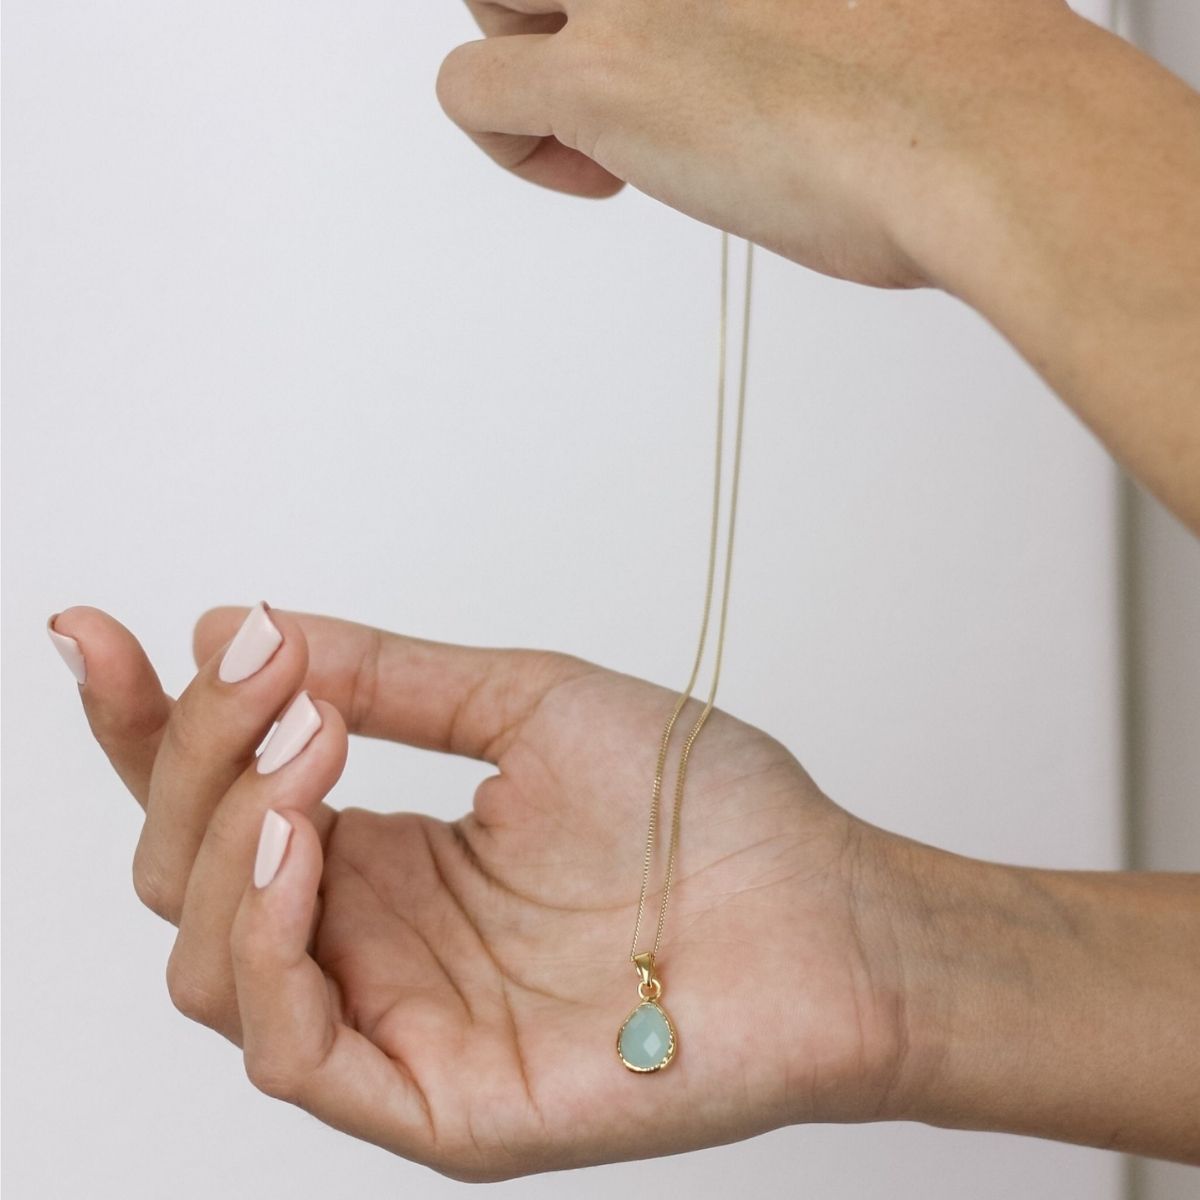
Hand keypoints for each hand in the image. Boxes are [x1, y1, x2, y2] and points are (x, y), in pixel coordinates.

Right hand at [53, 602, 910, 1179]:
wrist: (823, 905)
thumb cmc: (697, 803)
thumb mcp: (526, 703)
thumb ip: (389, 675)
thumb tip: (240, 624)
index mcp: (387, 852)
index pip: (221, 799)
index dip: (142, 723)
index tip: (97, 630)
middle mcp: (373, 938)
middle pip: (188, 873)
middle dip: (191, 760)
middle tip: (266, 675)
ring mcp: (397, 1022)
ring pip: (211, 959)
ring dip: (227, 836)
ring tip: (307, 748)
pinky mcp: (434, 1102)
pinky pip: (289, 1045)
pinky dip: (268, 937)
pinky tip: (306, 844)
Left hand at [435, 0, 1087, 288]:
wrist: (984, 135)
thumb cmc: (963, 86)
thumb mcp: (876, 7)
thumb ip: (793, 15)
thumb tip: (776, 57)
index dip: (631, 6)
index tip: (680, 42)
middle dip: (554, 8)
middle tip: (608, 66)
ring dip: (523, 64)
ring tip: (596, 129)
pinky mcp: (601, 80)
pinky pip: (470, 93)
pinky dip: (510, 146)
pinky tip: (597, 179)